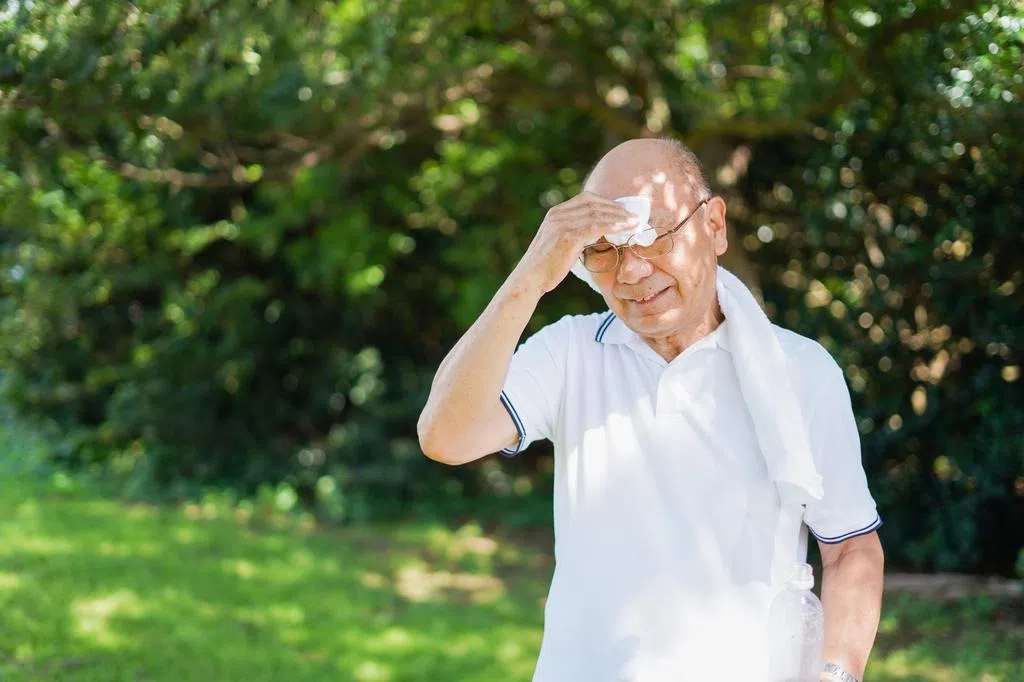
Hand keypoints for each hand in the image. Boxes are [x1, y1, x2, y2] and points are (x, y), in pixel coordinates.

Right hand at [511, 191, 637, 294]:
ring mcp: (561, 224)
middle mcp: (558, 214)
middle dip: (617, 208)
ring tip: (636, 222)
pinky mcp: (567, 237)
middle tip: (635, 216)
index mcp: (556, 213)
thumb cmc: (546, 267)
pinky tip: (625, 228)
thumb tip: (596, 233)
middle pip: (594, 203)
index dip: (608, 203)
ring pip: (597, 213)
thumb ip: (575, 234)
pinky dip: (613, 225)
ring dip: (619, 216)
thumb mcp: (559, 243)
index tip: (623, 211)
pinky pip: (595, 226)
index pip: (586, 198)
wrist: (530, 279)